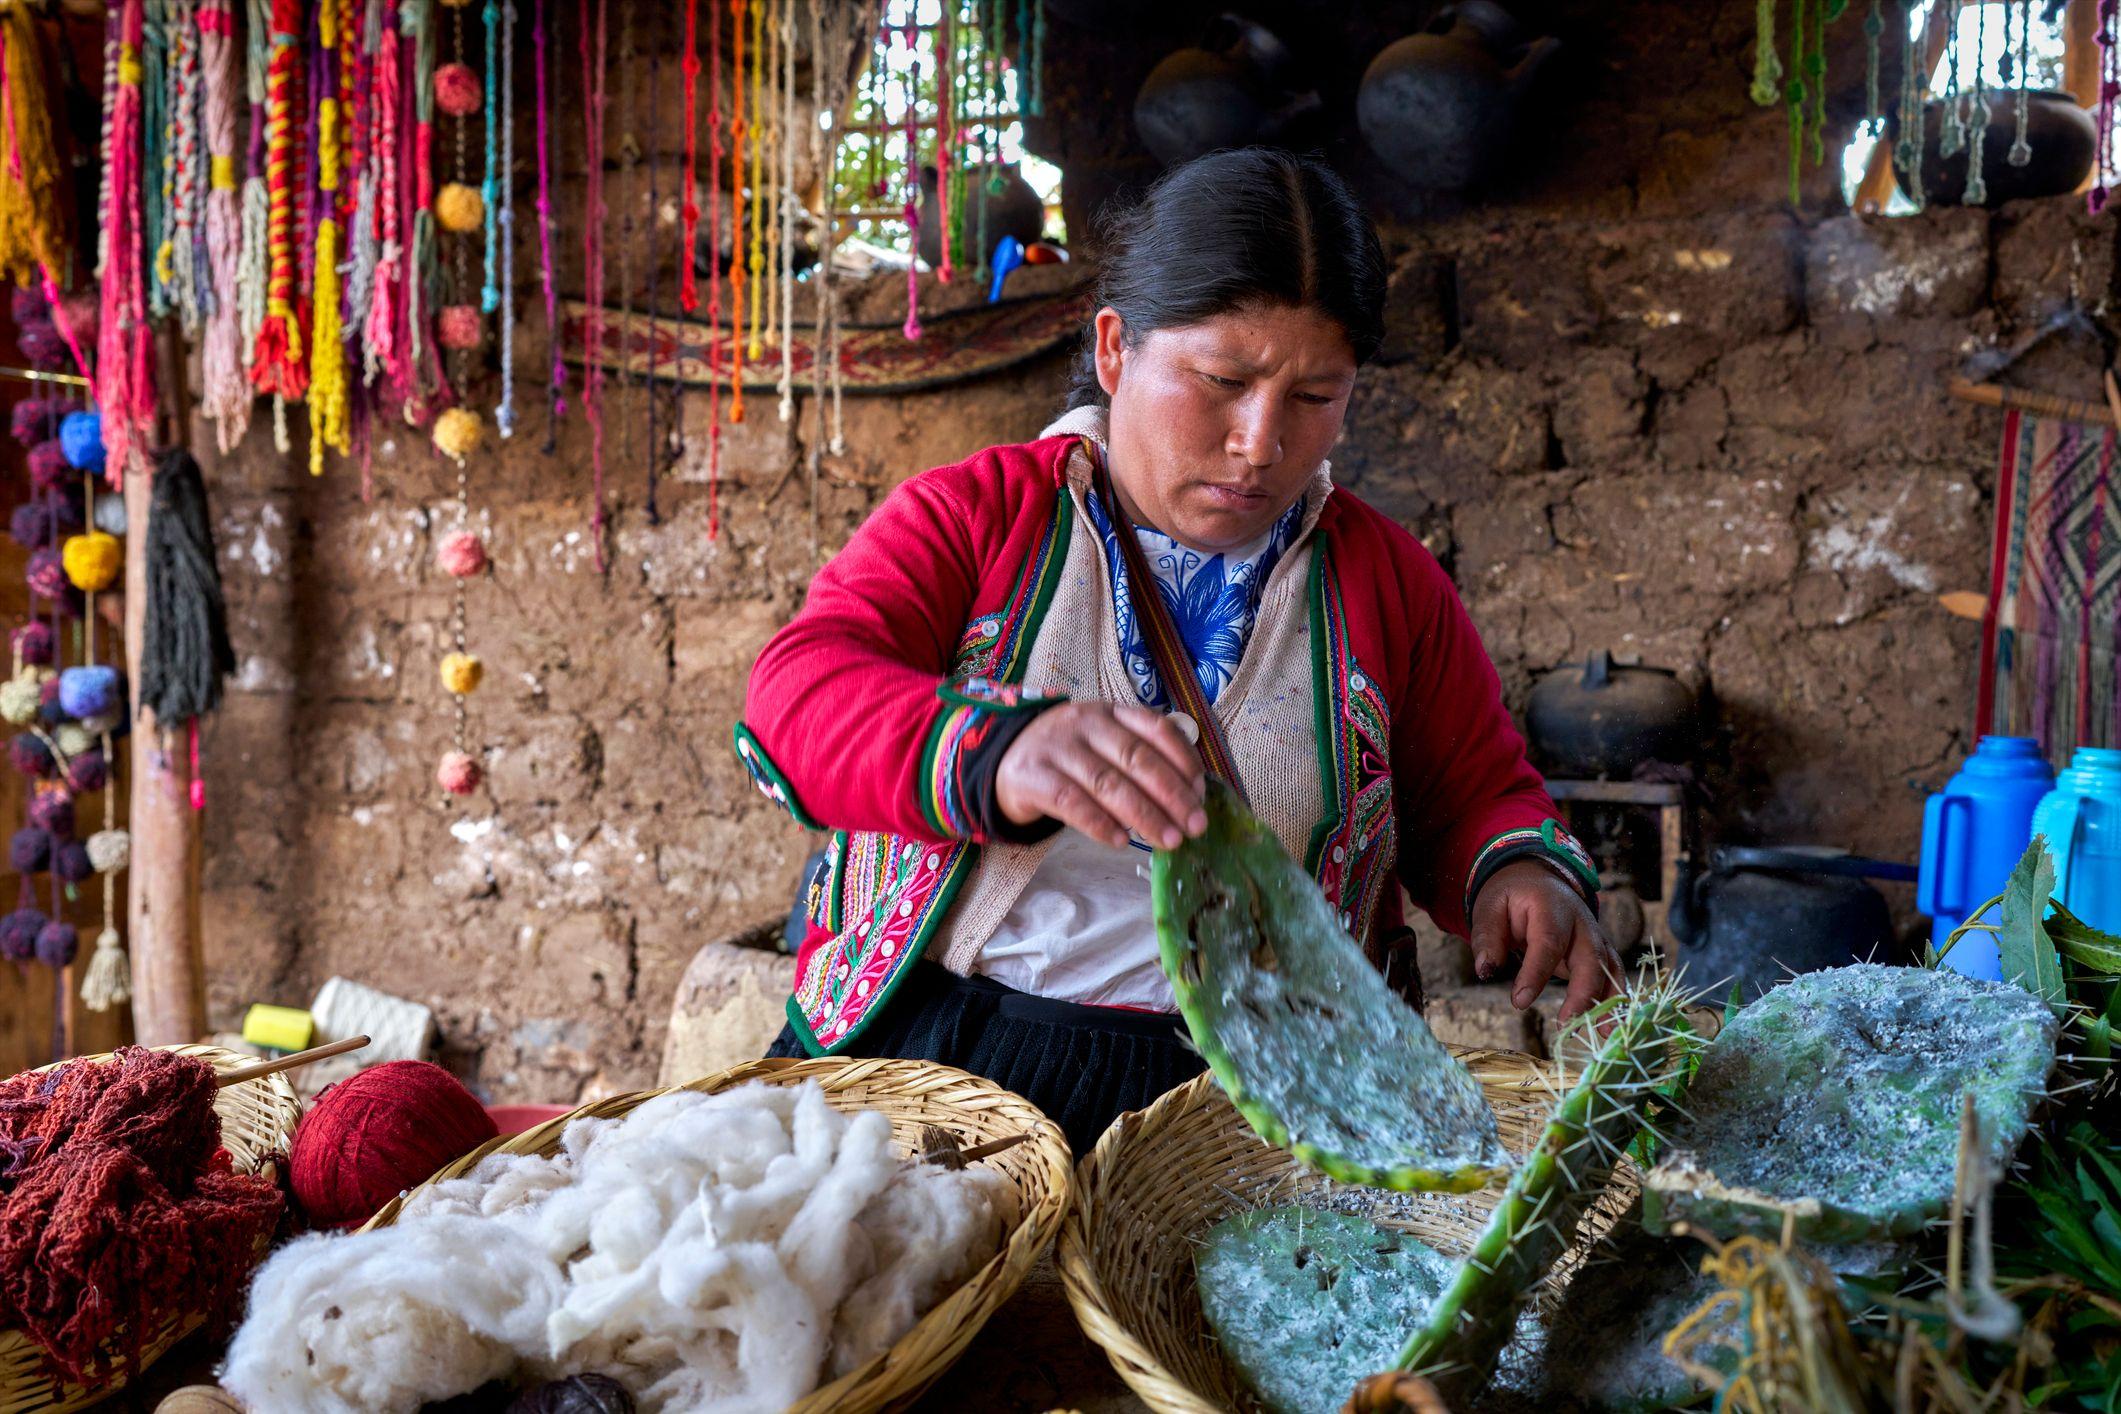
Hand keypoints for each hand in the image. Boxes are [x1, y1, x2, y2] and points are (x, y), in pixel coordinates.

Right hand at [994, 702, 1206, 849]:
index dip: (1184, 761)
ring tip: (1167, 840)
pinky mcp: (1031, 776)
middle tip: (1195, 827)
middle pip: (1136, 759)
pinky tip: (1121, 841)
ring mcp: (1057, 748)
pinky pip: (1071, 801)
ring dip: (1144, 815)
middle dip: (1171, 795)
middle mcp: (1086, 723)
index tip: (1201, 794)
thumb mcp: (1104, 744)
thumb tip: (1188, 797)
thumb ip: (1139, 759)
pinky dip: (1099, 823)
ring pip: (1107, 782)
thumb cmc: (1069, 758)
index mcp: (1111, 712)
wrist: (1004, 760)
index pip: (1156, 729)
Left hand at [1468, 859, 1622, 1023]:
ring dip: (1608, 1001)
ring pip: (1609, 968)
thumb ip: (1487, 936)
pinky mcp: (1600, 952)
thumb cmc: (1512, 896)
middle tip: (1566, 1024)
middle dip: (1582, 993)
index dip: (1536, 974)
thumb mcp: (1490, 906)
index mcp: (1551, 907)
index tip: (1519, 1002)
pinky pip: (1614, 975)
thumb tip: (1485, 969)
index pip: (1548, 942)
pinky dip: (1616, 1000)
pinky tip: (1610, 1027)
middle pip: (1591, 957)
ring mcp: (1596, 936)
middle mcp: (1582, 922)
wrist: (1538, 880)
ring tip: (1603, 1033)